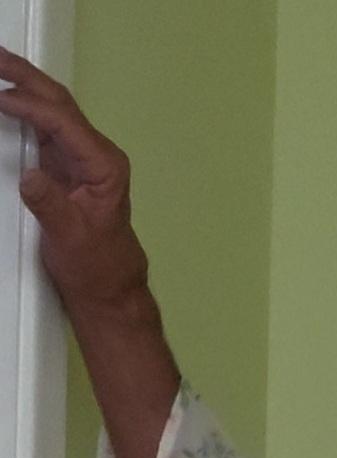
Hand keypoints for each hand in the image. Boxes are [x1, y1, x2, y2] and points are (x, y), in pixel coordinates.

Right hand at [0, 43, 148, 315]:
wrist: (109, 287)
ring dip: (23, 83)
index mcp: (104, 165)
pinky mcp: (65, 163)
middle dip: (25, 76)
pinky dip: (22, 106)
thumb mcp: (71, 239)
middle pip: (58, 102)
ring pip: (51, 107)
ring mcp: (81, 155)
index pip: (64, 122)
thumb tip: (30, 177)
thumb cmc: (98, 266)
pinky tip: (6, 93)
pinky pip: (43, 124)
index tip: (1, 98)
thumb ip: (50, 205)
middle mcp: (96, 153)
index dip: (30, 106)